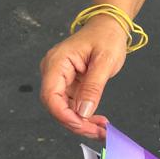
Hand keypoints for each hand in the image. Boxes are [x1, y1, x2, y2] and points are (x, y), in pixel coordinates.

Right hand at [39, 15, 128, 139]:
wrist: (109, 26)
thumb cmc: (106, 37)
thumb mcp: (104, 62)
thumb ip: (93, 87)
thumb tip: (83, 112)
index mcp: (57, 62)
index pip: (50, 95)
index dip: (63, 114)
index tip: (82, 124)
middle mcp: (53, 71)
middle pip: (56, 106)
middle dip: (76, 122)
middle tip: (98, 132)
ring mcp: (60, 79)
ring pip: (64, 109)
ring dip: (81, 122)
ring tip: (101, 129)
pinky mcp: (69, 84)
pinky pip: (72, 105)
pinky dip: (84, 115)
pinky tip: (97, 122)